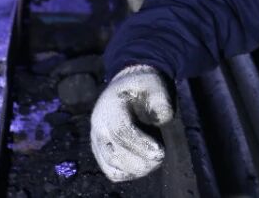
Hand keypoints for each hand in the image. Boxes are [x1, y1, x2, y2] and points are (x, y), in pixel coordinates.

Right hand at [90, 65, 173, 181]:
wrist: (126, 89)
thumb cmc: (142, 88)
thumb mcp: (154, 84)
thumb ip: (160, 99)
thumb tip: (161, 119)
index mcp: (110, 107)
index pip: (120, 131)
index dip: (140, 144)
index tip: (160, 151)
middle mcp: (98, 126)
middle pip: (114, 154)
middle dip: (141, 161)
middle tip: (161, 157)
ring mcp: (97, 141)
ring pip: (112, 166)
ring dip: (136, 169)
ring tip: (154, 161)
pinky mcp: (100, 152)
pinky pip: (111, 172)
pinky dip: (128, 174)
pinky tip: (143, 165)